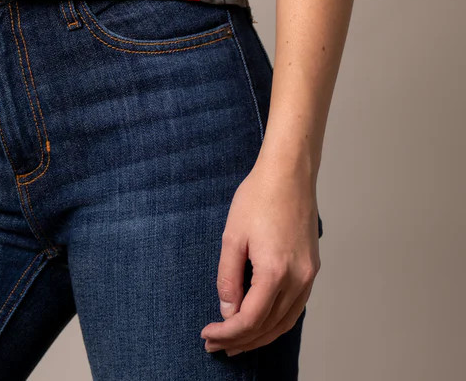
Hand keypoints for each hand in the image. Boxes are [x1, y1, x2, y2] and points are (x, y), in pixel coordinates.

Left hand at [200, 159, 320, 355]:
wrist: (289, 174)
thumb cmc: (258, 198)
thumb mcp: (232, 236)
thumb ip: (228, 278)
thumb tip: (228, 311)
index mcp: (275, 271)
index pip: (249, 319)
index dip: (227, 333)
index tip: (207, 335)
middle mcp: (298, 279)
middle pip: (268, 326)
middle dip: (240, 341)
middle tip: (216, 346)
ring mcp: (309, 275)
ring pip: (285, 322)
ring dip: (260, 336)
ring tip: (236, 343)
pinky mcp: (312, 269)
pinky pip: (295, 308)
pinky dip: (277, 322)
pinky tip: (261, 324)